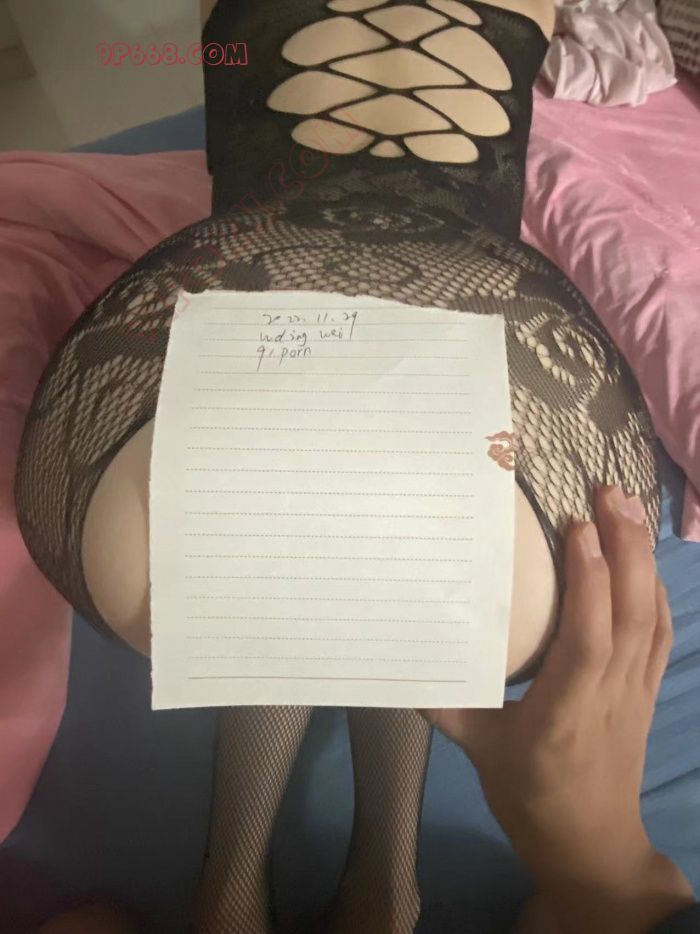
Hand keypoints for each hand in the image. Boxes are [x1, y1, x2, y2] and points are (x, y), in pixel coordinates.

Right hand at [423, 486, 693, 933]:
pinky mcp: (646, 690)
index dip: (590, 581)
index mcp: (566, 711)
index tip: (578, 527)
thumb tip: (400, 656)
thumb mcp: (480, 753)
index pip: (589, 638)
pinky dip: (654, 587)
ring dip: (644, 557)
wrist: (592, 846)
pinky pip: (659, 632)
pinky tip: (642, 558)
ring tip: (627, 507)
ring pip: (652, 616)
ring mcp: (636, 690)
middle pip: (632, 613)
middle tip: (609, 493)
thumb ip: (445, 703)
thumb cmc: (532, 799)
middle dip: (626, 547)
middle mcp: (610, 693)